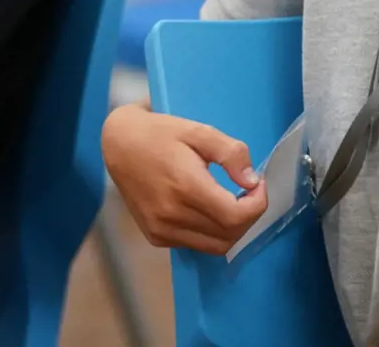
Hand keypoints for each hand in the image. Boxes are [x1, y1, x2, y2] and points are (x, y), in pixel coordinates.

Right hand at [102, 102, 268, 254]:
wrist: (119, 145)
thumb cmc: (161, 134)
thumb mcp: (199, 131)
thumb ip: (230, 154)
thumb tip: (252, 181)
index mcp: (186, 187)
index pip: (235, 217)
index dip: (257, 205)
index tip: (259, 185)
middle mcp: (172, 216)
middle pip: (229, 235)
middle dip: (249, 216)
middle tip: (250, 192)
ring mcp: (161, 230)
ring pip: (215, 246)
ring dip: (233, 228)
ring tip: (233, 201)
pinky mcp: (155, 237)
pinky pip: (196, 245)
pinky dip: (212, 233)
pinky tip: (211, 209)